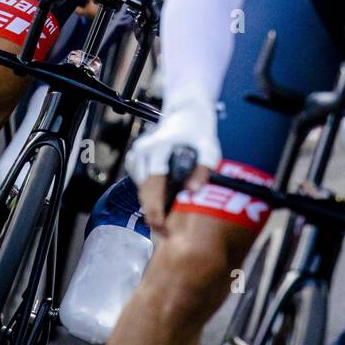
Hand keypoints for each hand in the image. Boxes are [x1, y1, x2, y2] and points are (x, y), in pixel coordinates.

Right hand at [126, 97, 220, 235]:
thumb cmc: (198, 133)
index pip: (152, 187)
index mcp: (159, 149)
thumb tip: (193, 191)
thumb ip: (202, 170)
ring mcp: (137, 154)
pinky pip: (140, 182)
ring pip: (141, 189)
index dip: (157, 212)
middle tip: (168, 230)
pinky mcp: (135, 157)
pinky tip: (164, 191)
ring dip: (153, 202)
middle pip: (144, 192)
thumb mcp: (209, 150)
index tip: (165, 229)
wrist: (186, 114)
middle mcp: (143, 151)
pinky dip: (150, 191)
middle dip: (154, 215)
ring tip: (169, 211)